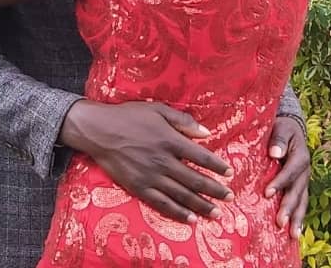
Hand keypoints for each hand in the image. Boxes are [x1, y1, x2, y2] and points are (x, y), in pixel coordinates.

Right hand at [59, 100, 233, 222]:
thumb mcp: (159, 110)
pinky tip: (191, 219)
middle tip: (230, 197)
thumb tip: (207, 133)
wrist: (99, 130)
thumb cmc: (130, 116)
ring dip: (201, 205)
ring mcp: (151, 177)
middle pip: (195, 180)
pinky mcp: (139, 188)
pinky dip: (178, 213)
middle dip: (215, 190)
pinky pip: (162, 204)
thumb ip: (184, 121)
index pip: (201, 157)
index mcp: (171, 141)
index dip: (217, 166)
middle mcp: (164, 161)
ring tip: (217, 213)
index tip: (230, 173)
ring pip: (181, 195)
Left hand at [264, 117, 309, 237]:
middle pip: (298, 191)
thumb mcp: (281, 128)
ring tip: (293, 236)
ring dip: (297, 218)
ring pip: (302, 201)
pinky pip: (300, 203)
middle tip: (280, 223)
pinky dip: (298, 218)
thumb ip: (279, 139)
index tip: (268, 193)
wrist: (292, 129)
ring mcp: (303, 180)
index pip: (290, 171)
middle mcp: (304, 171)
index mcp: (300, 156)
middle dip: (290, 208)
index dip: (280, 182)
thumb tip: (275, 152)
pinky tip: (294, 233)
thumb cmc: (283, 128)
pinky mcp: (300, 187)